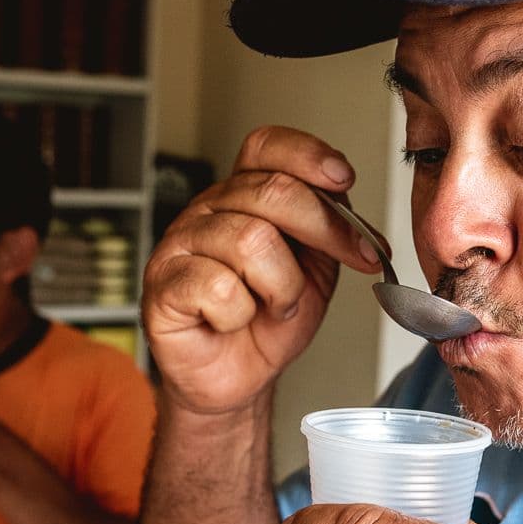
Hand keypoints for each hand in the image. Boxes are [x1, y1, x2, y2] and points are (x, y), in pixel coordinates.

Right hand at [142, 126, 381, 414]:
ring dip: (282, 286)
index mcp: (244, 195)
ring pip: (250, 240)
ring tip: (275, 305)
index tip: (343, 180)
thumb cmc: (268, 320)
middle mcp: (209, 209)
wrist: (238, 375)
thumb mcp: (316, 268)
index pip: (266, 148)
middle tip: (354, 261)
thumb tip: (360, 223)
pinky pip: (217, 287)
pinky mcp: (162, 286)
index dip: (307, 155)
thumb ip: (332, 232)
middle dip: (324, 229)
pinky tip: (234, 319)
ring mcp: (180, 244)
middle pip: (272, 191)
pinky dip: (240, 313)